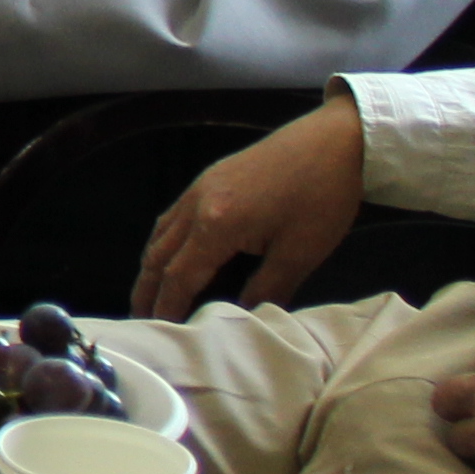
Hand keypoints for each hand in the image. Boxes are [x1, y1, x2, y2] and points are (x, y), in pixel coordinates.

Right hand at [135, 95, 370, 320]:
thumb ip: (268, 289)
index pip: (180, 276)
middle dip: (147, 290)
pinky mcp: (210, 178)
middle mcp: (197, 205)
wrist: (334, 140)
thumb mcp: (301, 252)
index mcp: (217, 225)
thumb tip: (246, 318)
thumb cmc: (322, 197)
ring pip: (160, 234)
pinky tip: (172, 253)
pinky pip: (171, 217)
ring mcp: (199, 188)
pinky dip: (162, 243)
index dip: (168, 307)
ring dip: (151, 267)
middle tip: (140, 321)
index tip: (162, 333)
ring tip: (149, 293)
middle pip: (158, 255)